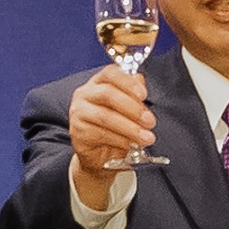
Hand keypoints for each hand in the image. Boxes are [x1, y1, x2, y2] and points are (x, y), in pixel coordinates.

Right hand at [67, 66, 158, 185]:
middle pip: (107, 93)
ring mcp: (79, 113)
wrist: (100, 154)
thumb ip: (133, 95)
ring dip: (130, 128)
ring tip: (146, 137)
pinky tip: (131, 144)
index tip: (144, 95)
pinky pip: (100, 134)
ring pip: (105, 116)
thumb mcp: (128, 110)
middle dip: (133, 108)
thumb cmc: (115, 127)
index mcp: (98, 83)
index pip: (110, 73)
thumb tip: (140, 80)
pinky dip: (120, 140)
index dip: (128, 82)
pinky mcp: (77, 132)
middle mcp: (85, 94)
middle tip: (150, 121)